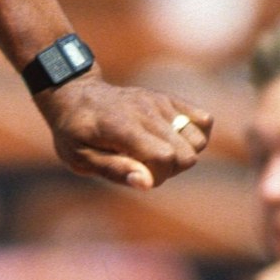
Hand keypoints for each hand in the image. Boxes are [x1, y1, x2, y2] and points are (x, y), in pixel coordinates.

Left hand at [34, 76, 211, 189]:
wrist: (76, 96)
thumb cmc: (74, 132)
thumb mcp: (79, 158)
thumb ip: (114, 170)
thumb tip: (147, 183)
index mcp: (123, 127)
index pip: (164, 157)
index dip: (156, 177)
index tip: (135, 175)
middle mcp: (147, 111)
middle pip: (187, 154)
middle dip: (169, 170)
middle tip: (143, 165)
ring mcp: (161, 102)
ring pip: (199, 140)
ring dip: (183, 155)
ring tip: (155, 153)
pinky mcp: (169, 99)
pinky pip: (204, 120)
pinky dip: (194, 135)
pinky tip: (170, 139)